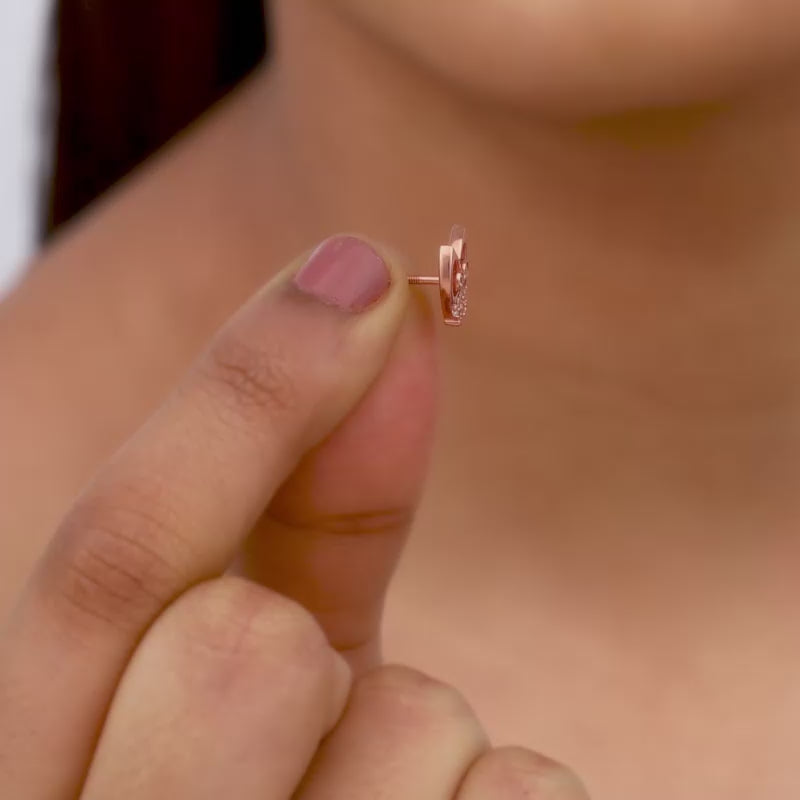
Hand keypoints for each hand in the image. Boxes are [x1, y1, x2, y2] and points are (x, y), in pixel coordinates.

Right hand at [0, 235, 588, 798]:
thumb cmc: (272, 782)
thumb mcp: (261, 652)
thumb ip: (300, 493)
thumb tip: (372, 297)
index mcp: (49, 765)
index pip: (107, 565)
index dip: (240, 391)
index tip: (357, 267)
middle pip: (235, 650)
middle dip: (295, 634)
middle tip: (296, 678)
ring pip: (412, 730)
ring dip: (413, 736)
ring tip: (367, 796)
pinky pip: (526, 796)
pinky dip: (503, 795)